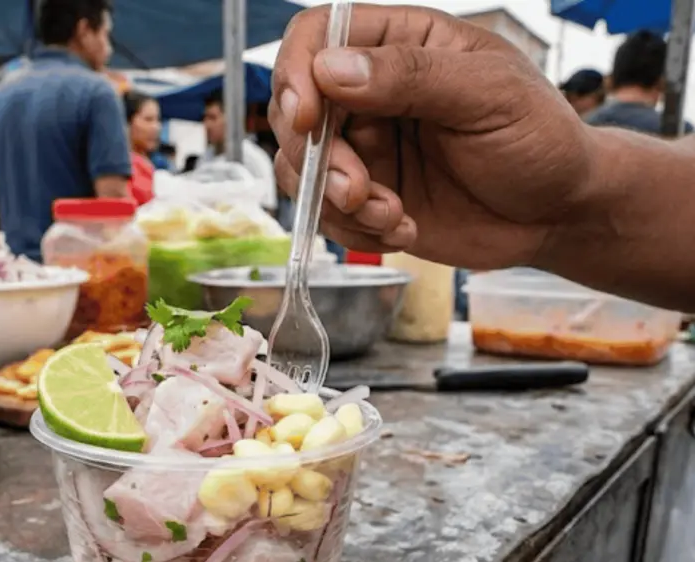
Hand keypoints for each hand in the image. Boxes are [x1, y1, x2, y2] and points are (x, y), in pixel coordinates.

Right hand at [268, 4, 594, 269]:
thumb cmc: (539, 139)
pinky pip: (327, 215)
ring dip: (337, 203)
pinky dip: (355, 231)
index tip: (306, 118)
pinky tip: (402, 231)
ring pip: (304, 170)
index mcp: (403, 45)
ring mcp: (367, 149)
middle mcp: (374, 94)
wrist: (557, 214)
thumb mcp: (488, 95)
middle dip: (319, 159)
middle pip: (297, 111)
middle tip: (357, 191)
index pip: (319, 35)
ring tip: (392, 217)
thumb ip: (411, 77)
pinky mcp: (368, 199)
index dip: (298, 72)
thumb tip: (333, 69)